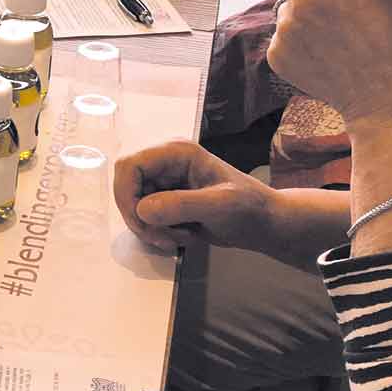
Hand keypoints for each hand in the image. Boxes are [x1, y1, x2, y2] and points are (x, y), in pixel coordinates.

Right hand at [113, 141, 278, 255]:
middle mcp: (165, 163)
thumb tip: (142, 210)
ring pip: (134, 206)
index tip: (141, 222)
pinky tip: (181, 237)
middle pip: (126, 188)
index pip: (129, 165)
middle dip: (140, 218)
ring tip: (181, 237)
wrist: (265, 225)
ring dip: (151, 228)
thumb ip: (181, 205)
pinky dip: (157, 233)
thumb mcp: (219, 205)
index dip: (126, 194)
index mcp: (176, 152)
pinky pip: (145, 218)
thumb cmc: (250, 209)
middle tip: (163, 238)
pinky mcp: (166, 201)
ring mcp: (164, 183)